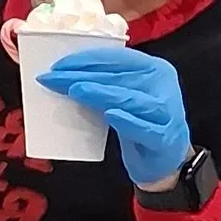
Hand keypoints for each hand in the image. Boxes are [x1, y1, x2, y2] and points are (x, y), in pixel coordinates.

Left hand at [35, 44, 192, 188]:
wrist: (167, 162)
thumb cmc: (142, 125)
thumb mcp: (125, 98)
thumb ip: (106, 85)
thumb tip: (66, 77)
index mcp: (152, 69)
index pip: (117, 58)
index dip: (86, 59)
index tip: (58, 64)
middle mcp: (162, 85)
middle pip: (118, 77)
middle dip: (82, 76)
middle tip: (53, 78)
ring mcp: (166, 112)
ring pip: (130, 99)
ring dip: (101, 94)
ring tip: (75, 90)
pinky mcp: (164, 138)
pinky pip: (144, 128)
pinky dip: (127, 121)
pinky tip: (110, 115)